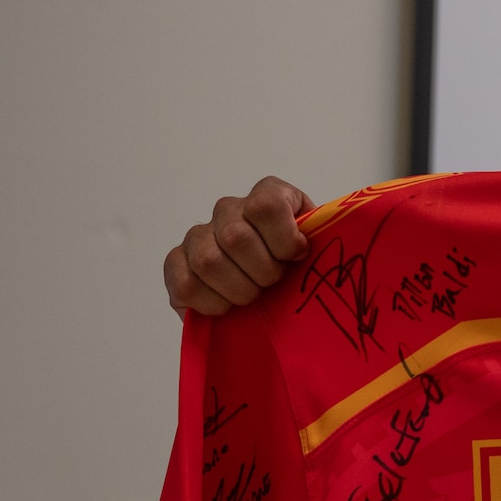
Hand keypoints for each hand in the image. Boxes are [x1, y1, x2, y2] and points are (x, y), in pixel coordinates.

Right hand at [163, 176, 315, 316]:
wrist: (273, 286)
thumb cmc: (299, 263)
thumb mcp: (320, 242)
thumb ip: (323, 235)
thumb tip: (312, 247)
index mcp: (268, 194)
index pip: (266, 205)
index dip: (284, 239)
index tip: (298, 257)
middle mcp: (229, 210)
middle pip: (237, 237)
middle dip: (263, 272)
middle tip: (273, 283)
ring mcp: (198, 235)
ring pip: (209, 262)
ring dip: (239, 290)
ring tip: (252, 296)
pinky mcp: (177, 263)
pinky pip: (185, 284)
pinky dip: (211, 303)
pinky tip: (228, 305)